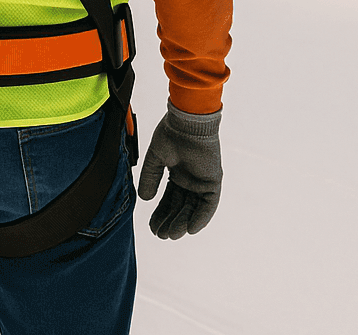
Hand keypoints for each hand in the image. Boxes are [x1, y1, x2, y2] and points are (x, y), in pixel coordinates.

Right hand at [136, 103, 221, 238]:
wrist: (187, 121)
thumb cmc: (171, 134)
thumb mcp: (156, 159)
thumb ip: (151, 178)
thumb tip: (145, 199)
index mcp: (178, 174)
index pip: (169, 199)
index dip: (161, 213)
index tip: (152, 227)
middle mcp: (191, 180)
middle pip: (181, 206)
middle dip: (171, 221)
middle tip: (161, 235)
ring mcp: (202, 181)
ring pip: (194, 208)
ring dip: (183, 222)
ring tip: (171, 235)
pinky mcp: (213, 180)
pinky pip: (209, 204)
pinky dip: (201, 217)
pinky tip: (190, 229)